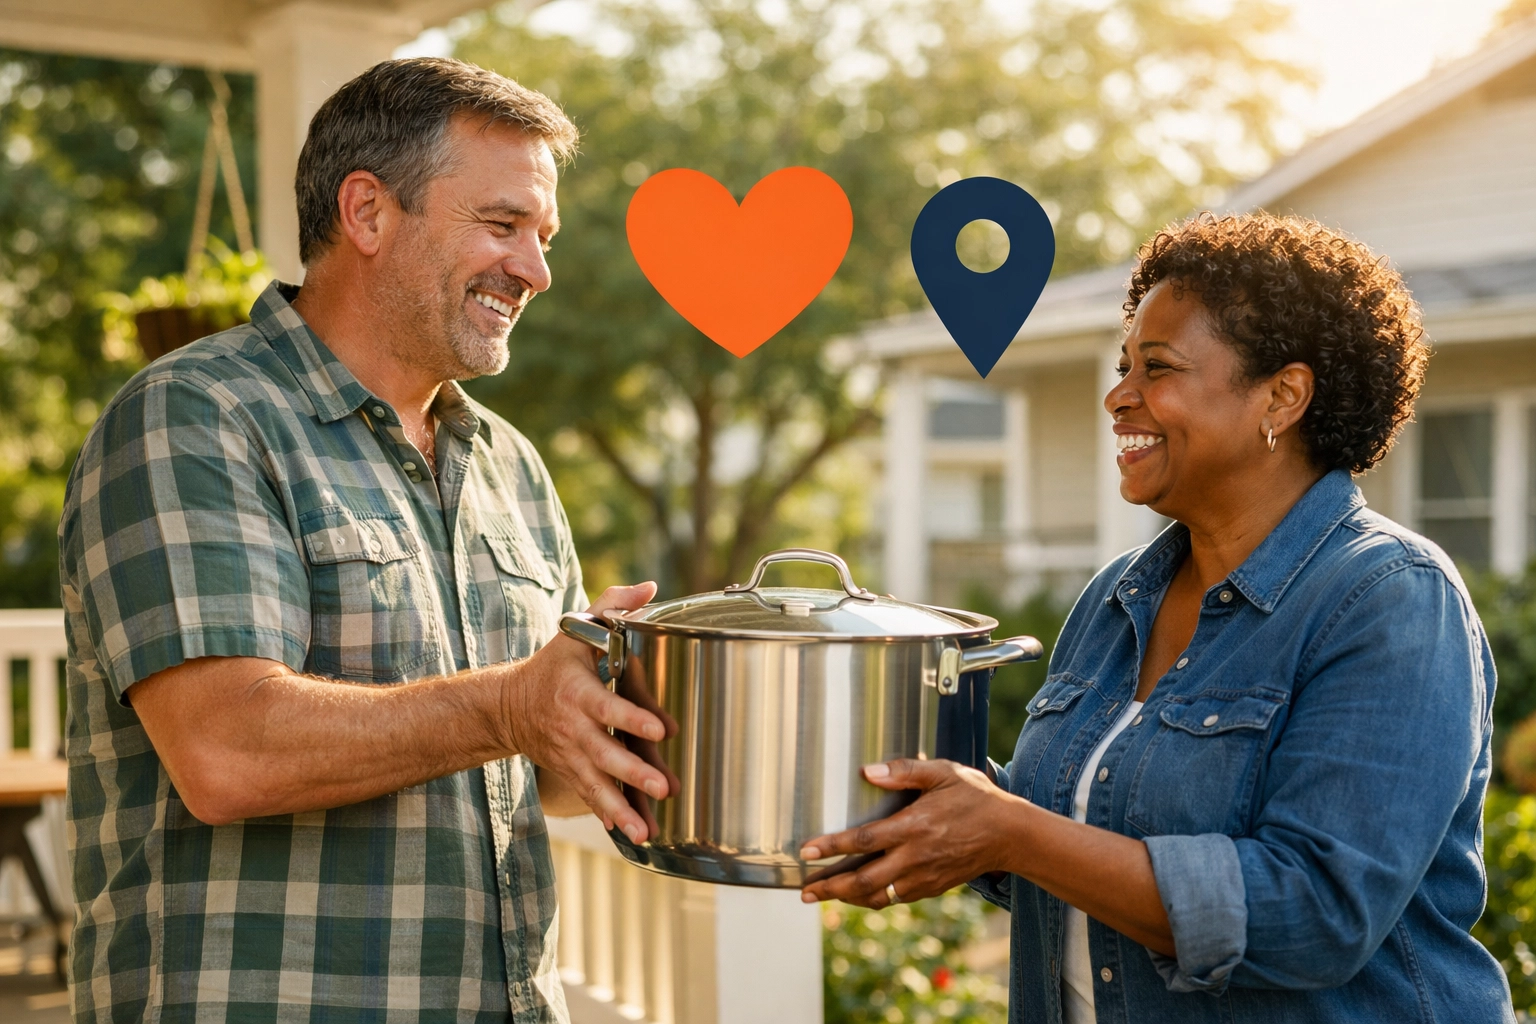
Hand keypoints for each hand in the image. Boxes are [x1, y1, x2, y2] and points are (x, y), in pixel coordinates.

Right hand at [504, 582, 668, 843]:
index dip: (633, 718)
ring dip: (621, 809)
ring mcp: (569, 755)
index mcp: (578, 691)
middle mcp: (572, 728)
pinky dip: (607, 815)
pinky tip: (629, 835)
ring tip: (647, 830)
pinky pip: (588, 797)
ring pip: (596, 785)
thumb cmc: (555, 663)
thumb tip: (650, 588)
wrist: (508, 705)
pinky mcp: (569, 772)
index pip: (608, 706)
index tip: (662, 729)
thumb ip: (613, 605)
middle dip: (634, 773)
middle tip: (664, 786)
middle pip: (604, 754)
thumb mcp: (577, 628)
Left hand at [798, 758, 1024, 907]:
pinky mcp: (931, 888)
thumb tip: (868, 771)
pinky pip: (895, 899)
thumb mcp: (944, 773)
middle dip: (830, 887)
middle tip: (804, 891)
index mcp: (914, 827)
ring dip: (846, 898)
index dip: (832, 847)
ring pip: (877, 896)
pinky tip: (856, 894)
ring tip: (822, 896)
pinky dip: (872, 899)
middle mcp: (915, 857)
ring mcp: (924, 877)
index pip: (864, 841)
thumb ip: (904, 772)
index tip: (806, 852)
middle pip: (863, 881)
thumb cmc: (976, 798)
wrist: (1010, 834)